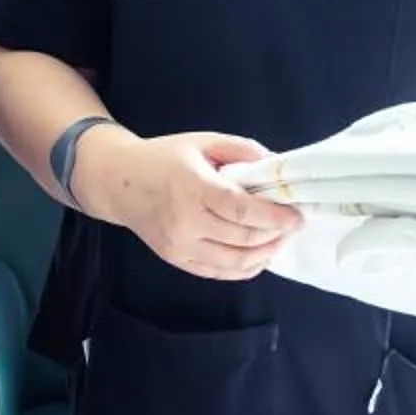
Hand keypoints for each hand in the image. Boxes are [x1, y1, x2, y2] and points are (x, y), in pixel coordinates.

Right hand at [76, 128, 296, 281]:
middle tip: (292, 226)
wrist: (118, 182)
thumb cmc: (163, 158)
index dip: (275, 217)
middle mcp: (185, 222)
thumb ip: (240, 150)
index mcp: (193, 188)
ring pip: (234, 262)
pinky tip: (257, 255)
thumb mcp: (202, 142)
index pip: (242, 210)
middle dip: (276, 235)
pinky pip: (218, 272)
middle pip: (243, 239)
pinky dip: (244, 268)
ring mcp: (180, 246)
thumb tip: (275, 165)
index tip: (296, 215)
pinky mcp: (177, 260)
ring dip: (264, 255)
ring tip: (278, 241)